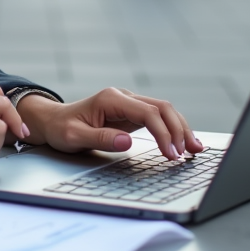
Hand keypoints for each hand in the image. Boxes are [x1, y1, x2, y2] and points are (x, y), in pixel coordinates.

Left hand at [16, 88, 202, 160]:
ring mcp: (130, 104)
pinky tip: (183, 143)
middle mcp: (124, 97)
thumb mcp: (75, 136)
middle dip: (179, 129)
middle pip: (162, 108)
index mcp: (111, 99)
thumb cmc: (62, 128)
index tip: (171, 153)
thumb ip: (101, 138)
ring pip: (164, 111)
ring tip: (195, 149)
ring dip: (181, 129)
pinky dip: (173, 130)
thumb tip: (127, 141)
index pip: (147, 112)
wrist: (54, 121)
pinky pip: (158, 119)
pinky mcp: (133, 114)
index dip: (162, 132)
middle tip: (190, 153)